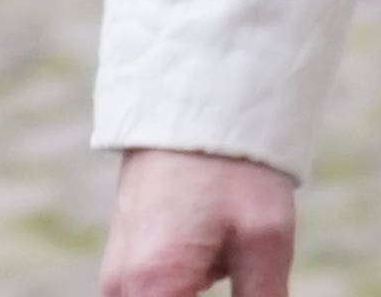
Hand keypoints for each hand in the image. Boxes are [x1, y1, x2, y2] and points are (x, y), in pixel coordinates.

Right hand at [98, 147, 297, 296]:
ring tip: (227, 263)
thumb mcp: (264, 240)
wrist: (193, 103)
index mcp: (151, 289)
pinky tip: (215, 271)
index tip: (245, 294)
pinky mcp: (124, 270)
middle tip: (244, 285)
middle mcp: (120, 292)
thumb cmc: (233, 168)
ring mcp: (116, 282)